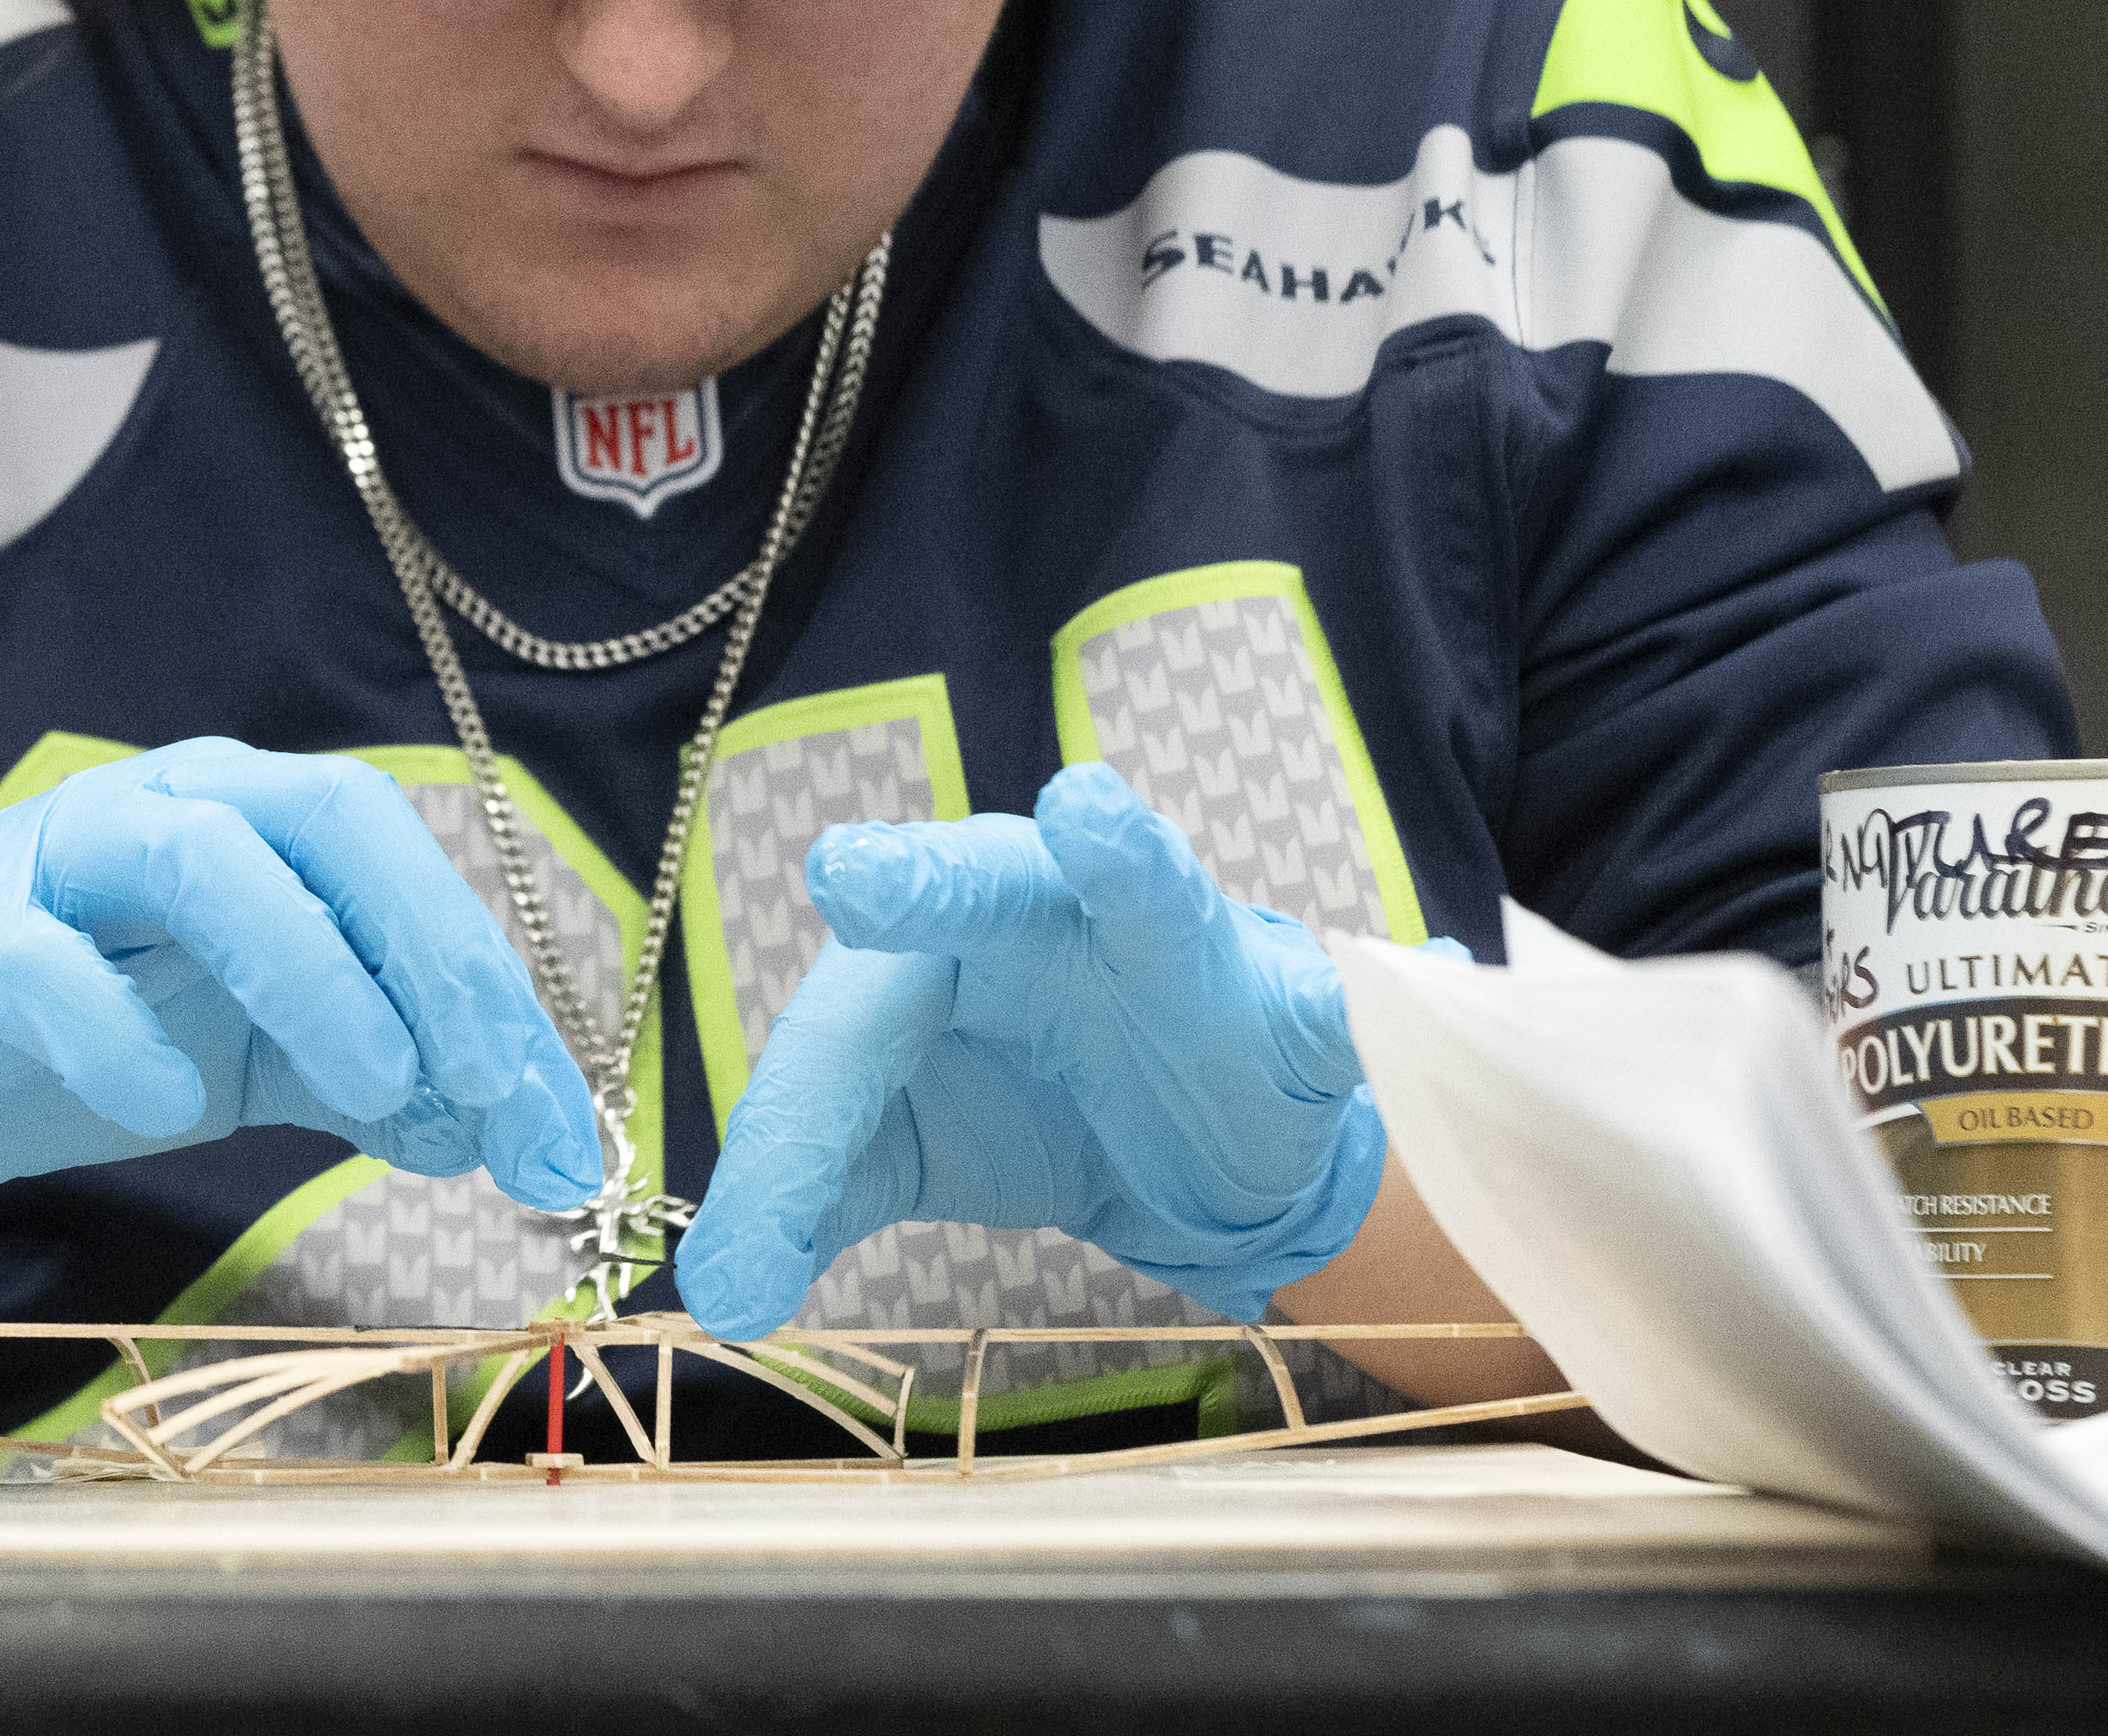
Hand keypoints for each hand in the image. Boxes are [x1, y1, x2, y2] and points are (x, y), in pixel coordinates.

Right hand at [0, 738, 605, 1249]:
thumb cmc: (84, 1020)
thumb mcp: (252, 1058)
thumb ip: (366, 1082)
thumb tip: (491, 1131)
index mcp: (258, 822)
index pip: (399, 866)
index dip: (490, 983)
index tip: (555, 1121)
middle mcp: (175, 804)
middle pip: (328, 817)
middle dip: (425, 948)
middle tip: (491, 1084)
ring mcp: (63, 854)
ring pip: (201, 859)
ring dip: (309, 968)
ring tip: (375, 1085)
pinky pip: (40, 959)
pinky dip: (113, 1028)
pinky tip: (163, 1106)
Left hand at [674, 762, 1397, 1337]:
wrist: (1193, 1137)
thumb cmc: (1023, 1105)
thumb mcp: (908, 1149)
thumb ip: (815, 1192)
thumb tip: (716, 1291)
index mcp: (923, 952)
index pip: (843, 1043)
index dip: (786, 1155)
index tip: (729, 1274)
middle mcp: (1033, 914)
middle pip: (967, 893)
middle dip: (916, 883)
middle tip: (849, 875)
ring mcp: (1167, 945)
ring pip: (1143, 895)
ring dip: (1123, 859)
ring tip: (1088, 815)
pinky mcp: (1287, 1007)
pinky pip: (1322, 999)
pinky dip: (1347, 995)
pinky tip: (1391, 972)